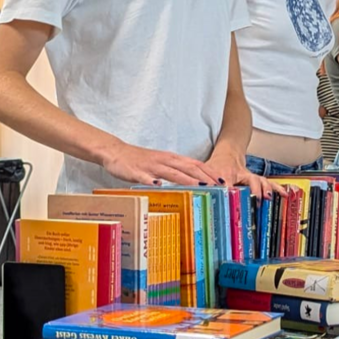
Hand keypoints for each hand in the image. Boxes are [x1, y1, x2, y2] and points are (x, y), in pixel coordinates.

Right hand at [99, 139, 215, 186]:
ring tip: (199, 186)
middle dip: (205, 177)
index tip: (222, 181)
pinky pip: (145, 177)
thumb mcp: (161, 164)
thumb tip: (193, 182)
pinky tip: (158, 185)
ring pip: (171, 172)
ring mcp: (151, 166)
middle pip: (188, 168)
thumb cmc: (140, 161)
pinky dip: (152, 180)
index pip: (195, 164)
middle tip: (218, 186)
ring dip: (186, 179)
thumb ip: (176, 171)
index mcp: (171, 159)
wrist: (116, 151)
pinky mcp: (136, 171)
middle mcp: (164, 161)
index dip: (209, 172)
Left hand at [203, 146, 283, 200]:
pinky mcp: (257, 180)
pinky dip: (277, 189)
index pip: (228, 184)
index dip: (230, 193)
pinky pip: (268, 183)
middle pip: (249, 182)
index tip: (230, 201)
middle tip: (255, 201)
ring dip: (266, 189)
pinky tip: (284, 194)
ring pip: (261, 181)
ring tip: (268, 198)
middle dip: (254, 191)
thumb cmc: (216, 166)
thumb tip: (199, 198)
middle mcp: (241, 175)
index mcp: (226, 173)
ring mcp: (250, 177)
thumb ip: (203, 184)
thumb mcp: (206, 173)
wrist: (228, 153)